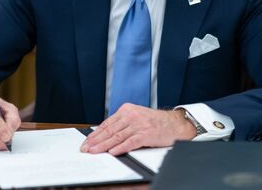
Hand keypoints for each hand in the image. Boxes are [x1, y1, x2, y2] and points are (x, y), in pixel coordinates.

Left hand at [80, 104, 195, 154]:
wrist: (175, 123)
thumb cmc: (156, 122)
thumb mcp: (136, 116)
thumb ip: (122, 123)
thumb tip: (105, 135)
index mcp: (127, 110)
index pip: (107, 123)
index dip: (95, 133)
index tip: (87, 141)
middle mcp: (131, 116)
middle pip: (109, 130)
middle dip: (96, 140)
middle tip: (86, 148)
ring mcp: (139, 125)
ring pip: (117, 136)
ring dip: (104, 145)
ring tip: (95, 151)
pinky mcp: (146, 134)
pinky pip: (130, 142)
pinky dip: (120, 147)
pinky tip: (113, 152)